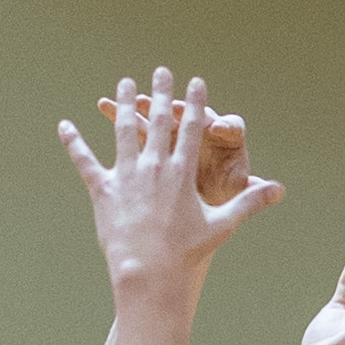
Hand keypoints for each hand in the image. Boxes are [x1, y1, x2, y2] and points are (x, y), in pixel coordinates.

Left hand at [61, 70, 282, 303]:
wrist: (148, 273)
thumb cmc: (186, 253)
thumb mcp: (222, 225)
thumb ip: (250, 202)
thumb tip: (280, 190)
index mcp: (182, 171)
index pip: (191, 128)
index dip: (195, 102)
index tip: (195, 81)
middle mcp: (154, 167)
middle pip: (158, 120)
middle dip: (161, 93)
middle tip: (161, 71)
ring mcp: (126, 176)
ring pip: (123, 131)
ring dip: (122, 105)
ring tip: (123, 84)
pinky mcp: (102, 190)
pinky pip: (84, 160)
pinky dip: (73, 142)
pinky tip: (64, 125)